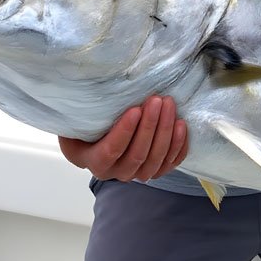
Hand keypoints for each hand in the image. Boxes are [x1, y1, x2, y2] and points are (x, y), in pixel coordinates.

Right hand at [57, 95, 187, 181]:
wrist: (102, 139)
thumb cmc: (90, 125)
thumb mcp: (80, 118)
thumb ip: (83, 110)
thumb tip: (88, 87)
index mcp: (95, 160)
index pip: (110, 151)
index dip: (124, 132)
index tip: (135, 109)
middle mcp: (116, 172)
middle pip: (137, 155)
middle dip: (150, 126)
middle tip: (156, 100)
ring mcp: (137, 173)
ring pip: (156, 159)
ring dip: (165, 131)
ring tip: (169, 106)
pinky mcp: (155, 170)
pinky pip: (170, 163)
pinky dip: (178, 145)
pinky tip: (181, 125)